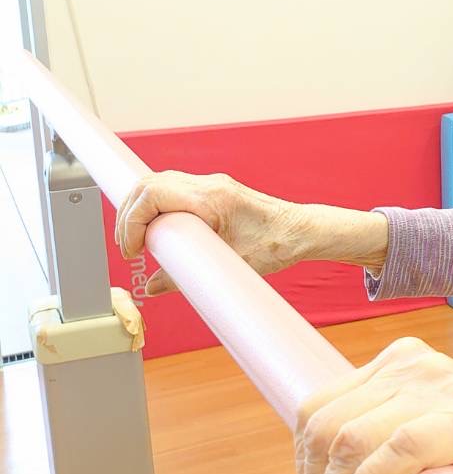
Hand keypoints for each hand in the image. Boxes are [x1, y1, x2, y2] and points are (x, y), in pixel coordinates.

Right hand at [115, 171, 306, 294]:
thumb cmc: (276, 245)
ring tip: (139, 242)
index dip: (132, 221)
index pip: (152, 194)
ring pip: (159, 184)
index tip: (133, 250)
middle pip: (148, 185)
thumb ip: (186, 277)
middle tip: (130, 249)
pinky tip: (158, 232)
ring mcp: (211, 185)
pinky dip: (157, 208)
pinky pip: (173, 191)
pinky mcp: (214, 192)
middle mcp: (209, 185)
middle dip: (129, 215)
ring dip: (141, 210)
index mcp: (212, 197)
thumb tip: (152, 288)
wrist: (302, 232)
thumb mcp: (229, 265)